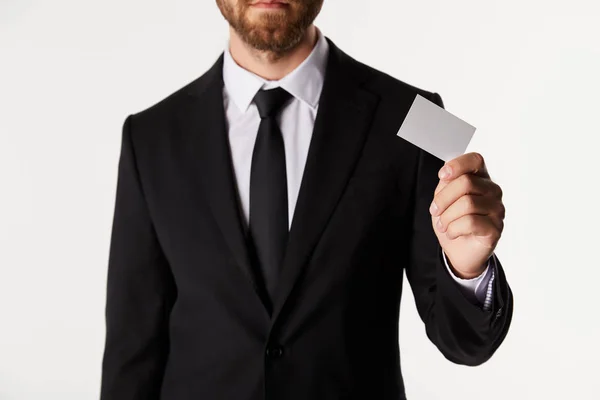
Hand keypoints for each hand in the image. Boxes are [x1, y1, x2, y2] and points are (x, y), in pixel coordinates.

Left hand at [429, 152, 504, 278]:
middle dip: (443, 199)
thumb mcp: (444, 198)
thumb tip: (447, 174)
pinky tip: (452, 233)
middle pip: (466, 183)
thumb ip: (447, 184)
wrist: (458, 250)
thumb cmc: (453, 221)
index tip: (442, 175)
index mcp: (480, 178)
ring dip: (447, 217)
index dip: (458, 165)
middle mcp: (492, 190)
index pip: (475, 160)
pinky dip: (454, 229)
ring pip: (467, 204)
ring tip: (443, 225)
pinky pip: (470, 222)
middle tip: (435, 211)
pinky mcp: (496, 228)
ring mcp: (497, 209)